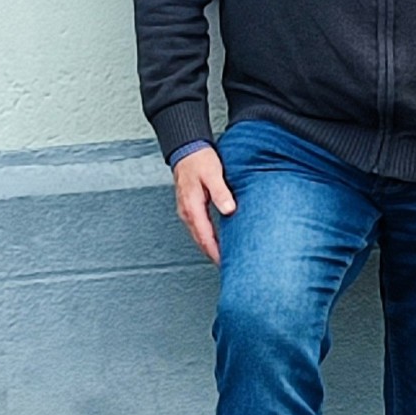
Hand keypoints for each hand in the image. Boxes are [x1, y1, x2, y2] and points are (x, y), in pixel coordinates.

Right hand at [173, 146, 236, 262]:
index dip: (215, 252)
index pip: (205, 237)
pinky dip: (206, 237)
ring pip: (198, 235)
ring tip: (223, 257)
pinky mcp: (189, 207)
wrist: (186, 149)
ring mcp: (186, 210)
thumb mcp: (213, 174)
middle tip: (227, 266)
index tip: (225, 263)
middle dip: (212, 254)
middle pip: (200, 240)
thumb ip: (221, 193)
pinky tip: (215, 240)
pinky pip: (198, 228)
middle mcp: (187, 212)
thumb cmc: (199, 160)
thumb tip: (229, 209)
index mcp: (192, 207)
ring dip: (209, 247)